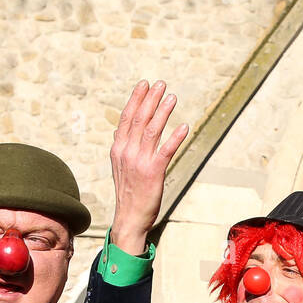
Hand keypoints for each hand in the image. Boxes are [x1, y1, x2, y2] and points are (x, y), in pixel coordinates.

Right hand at [109, 80, 189, 255]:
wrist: (129, 218)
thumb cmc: (128, 192)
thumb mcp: (120, 167)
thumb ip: (122, 147)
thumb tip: (120, 130)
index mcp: (118, 150)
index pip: (126, 118)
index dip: (136, 99)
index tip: (144, 84)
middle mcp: (126, 153)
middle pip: (138, 119)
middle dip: (150, 99)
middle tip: (160, 83)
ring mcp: (139, 162)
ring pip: (151, 130)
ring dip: (162, 112)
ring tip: (172, 97)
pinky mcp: (152, 173)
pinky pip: (165, 151)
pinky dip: (175, 138)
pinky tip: (184, 126)